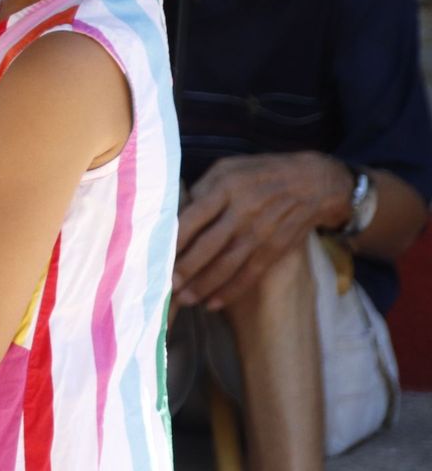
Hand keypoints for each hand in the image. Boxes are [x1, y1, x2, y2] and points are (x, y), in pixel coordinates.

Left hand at [174, 153, 349, 309]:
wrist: (314, 182)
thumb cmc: (260, 173)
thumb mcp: (229, 167)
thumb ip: (202, 188)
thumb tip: (176, 213)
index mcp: (227, 188)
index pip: (194, 216)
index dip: (174, 239)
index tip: (155, 255)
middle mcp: (244, 212)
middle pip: (209, 245)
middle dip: (186, 268)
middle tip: (164, 286)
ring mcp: (261, 233)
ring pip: (228, 265)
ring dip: (203, 285)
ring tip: (183, 300)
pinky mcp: (275, 249)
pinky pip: (250, 274)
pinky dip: (231, 291)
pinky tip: (212, 303)